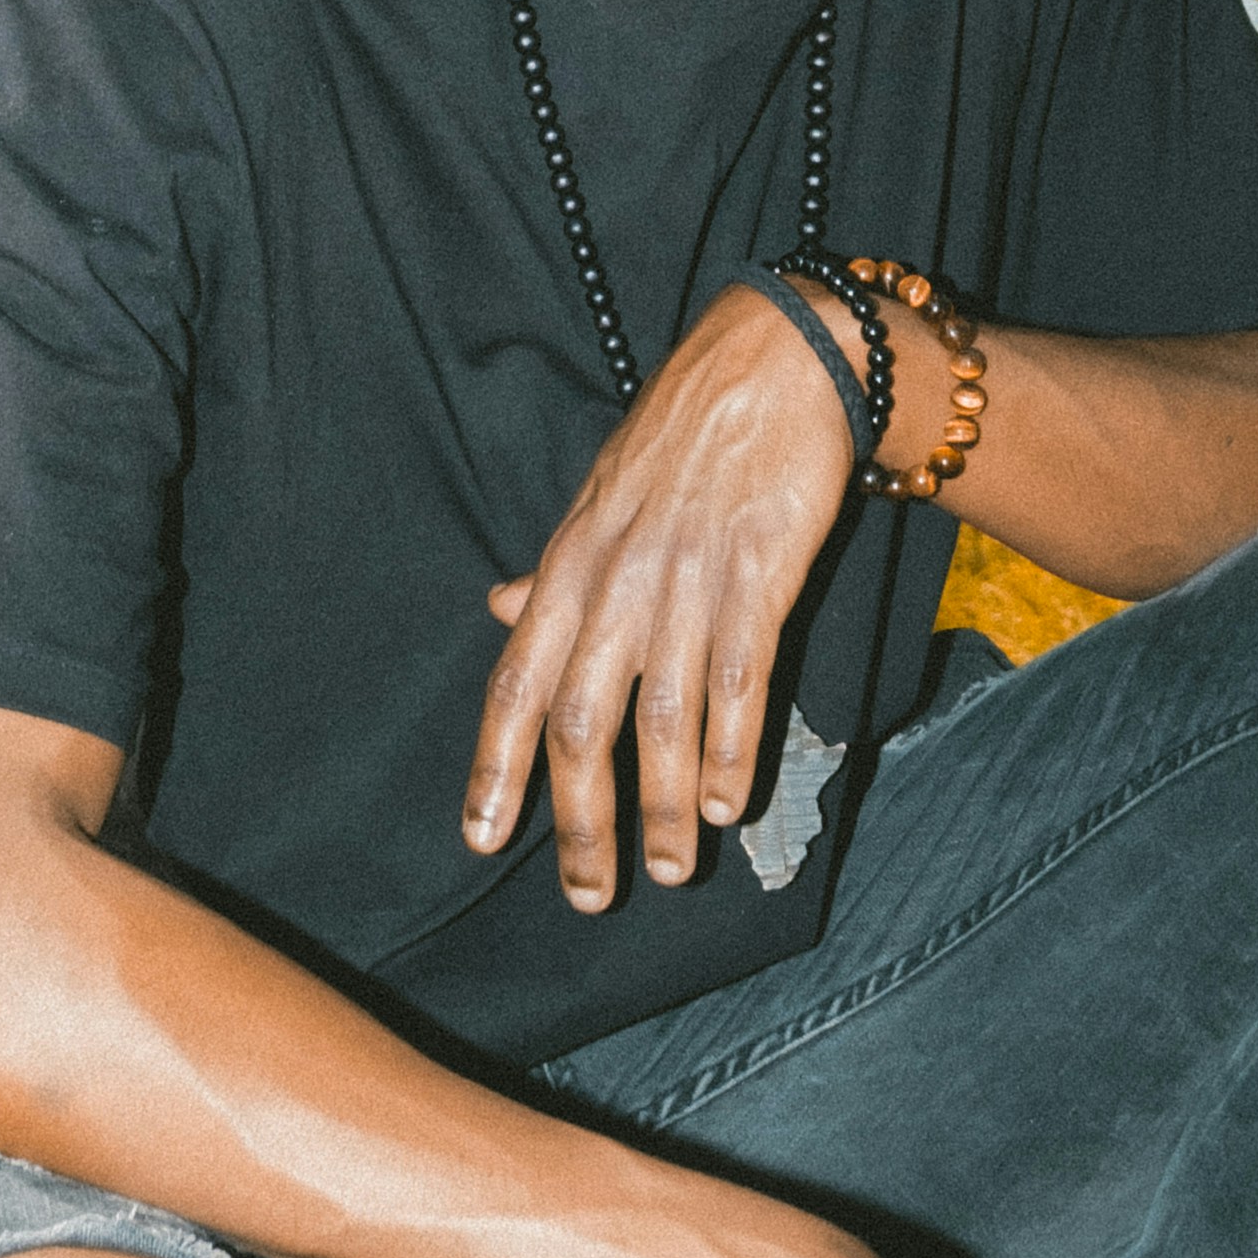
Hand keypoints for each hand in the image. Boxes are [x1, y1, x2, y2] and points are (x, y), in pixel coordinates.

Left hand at [466, 285, 858, 905]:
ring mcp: (687, 580)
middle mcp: (616, 580)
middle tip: (590, 895)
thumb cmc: (681, 434)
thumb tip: (498, 608)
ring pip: (659, 717)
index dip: (493, 766)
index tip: (482, 839)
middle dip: (580, 820)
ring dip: (659, 806)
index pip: (514, 681)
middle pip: (578, 721)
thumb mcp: (597, 497)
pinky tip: (725, 801)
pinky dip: (730, 749)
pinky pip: (738, 681)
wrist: (776, 361)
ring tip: (669, 869)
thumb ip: (554, 570)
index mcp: (569, 564)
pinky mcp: (758, 575)